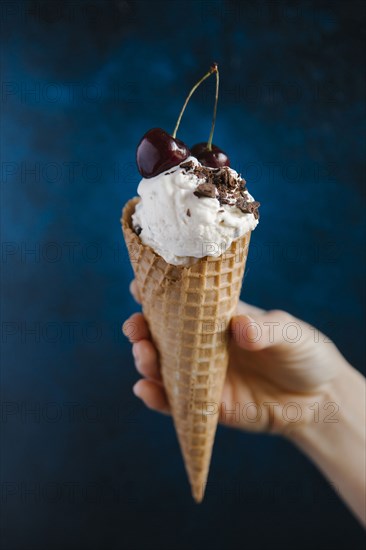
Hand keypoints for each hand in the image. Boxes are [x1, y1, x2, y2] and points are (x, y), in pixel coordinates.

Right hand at [123, 280, 348, 436]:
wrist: (320, 399)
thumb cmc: (304, 353)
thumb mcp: (290, 333)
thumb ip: (265, 329)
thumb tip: (239, 328)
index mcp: (219, 319)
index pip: (183, 302)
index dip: (158, 293)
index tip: (137, 286)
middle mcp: (204, 346)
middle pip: (162, 335)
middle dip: (141, 329)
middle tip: (135, 327)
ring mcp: (203, 376)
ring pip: (163, 368)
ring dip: (145, 360)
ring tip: (143, 354)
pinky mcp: (208, 406)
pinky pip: (175, 403)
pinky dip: (156, 398)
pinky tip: (145, 390)